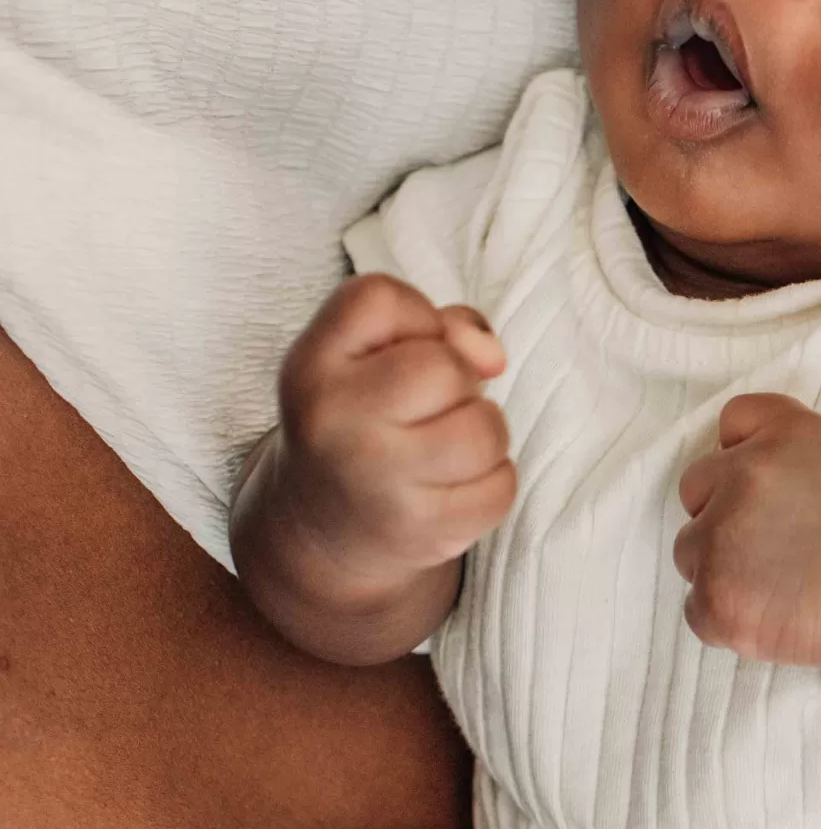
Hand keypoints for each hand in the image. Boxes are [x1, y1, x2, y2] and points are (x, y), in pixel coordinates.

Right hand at [276, 273, 514, 589]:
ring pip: (485, 428)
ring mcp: (376, 481)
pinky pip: (501, 486)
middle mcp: (334, 421)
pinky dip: (492, 483)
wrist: (322, 530)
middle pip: (446, 367)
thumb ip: (436, 329)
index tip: (401, 352)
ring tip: (445, 448)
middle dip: (459, 382)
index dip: (415, 317)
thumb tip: (492, 356)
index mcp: (312, 367)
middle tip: (429, 408)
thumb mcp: (369, 360)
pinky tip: (451, 488)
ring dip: (483, 433)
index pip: (379, 298)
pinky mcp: (419, 529)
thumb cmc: (364, 423)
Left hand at [674, 393, 820, 666]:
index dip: (746, 463)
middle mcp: (741, 478)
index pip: (726, 431)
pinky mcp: (714, 601)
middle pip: (695, 493)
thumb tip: (723, 449)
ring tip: (776, 581)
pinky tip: (769, 611)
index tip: (776, 495)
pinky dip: (725, 613)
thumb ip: (772, 434)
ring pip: (690, 551)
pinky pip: (694, 606)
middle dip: (725, 513)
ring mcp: (720, 543)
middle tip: (777, 544)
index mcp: (776, 434)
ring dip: (721, 565)